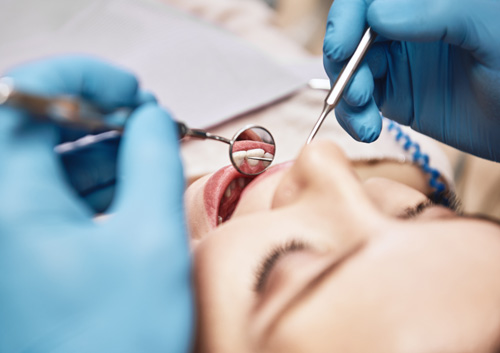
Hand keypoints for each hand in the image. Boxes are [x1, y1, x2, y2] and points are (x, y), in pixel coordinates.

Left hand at [0, 56, 192, 351]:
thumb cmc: (119, 342)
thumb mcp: (152, 238)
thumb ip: (153, 161)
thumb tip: (152, 118)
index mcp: (9, 203)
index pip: (27, 97)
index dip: (84, 77)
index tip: (130, 88)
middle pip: (34, 125)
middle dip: (96, 112)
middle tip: (144, 118)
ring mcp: (5, 233)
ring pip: (43, 159)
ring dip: (97, 144)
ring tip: (146, 148)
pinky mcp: (19, 250)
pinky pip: (49, 192)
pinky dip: (90, 177)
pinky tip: (128, 179)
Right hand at [323, 0, 499, 160]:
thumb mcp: (490, 30)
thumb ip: (439, 11)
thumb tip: (378, 14)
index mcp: (427, 2)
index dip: (346, 19)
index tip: (341, 47)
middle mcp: (407, 26)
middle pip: (351, 36)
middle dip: (344, 66)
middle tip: (358, 93)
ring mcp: (398, 61)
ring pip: (350, 71)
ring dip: (346, 97)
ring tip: (365, 122)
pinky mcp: (394, 95)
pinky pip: (359, 102)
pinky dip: (353, 117)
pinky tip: (367, 130)